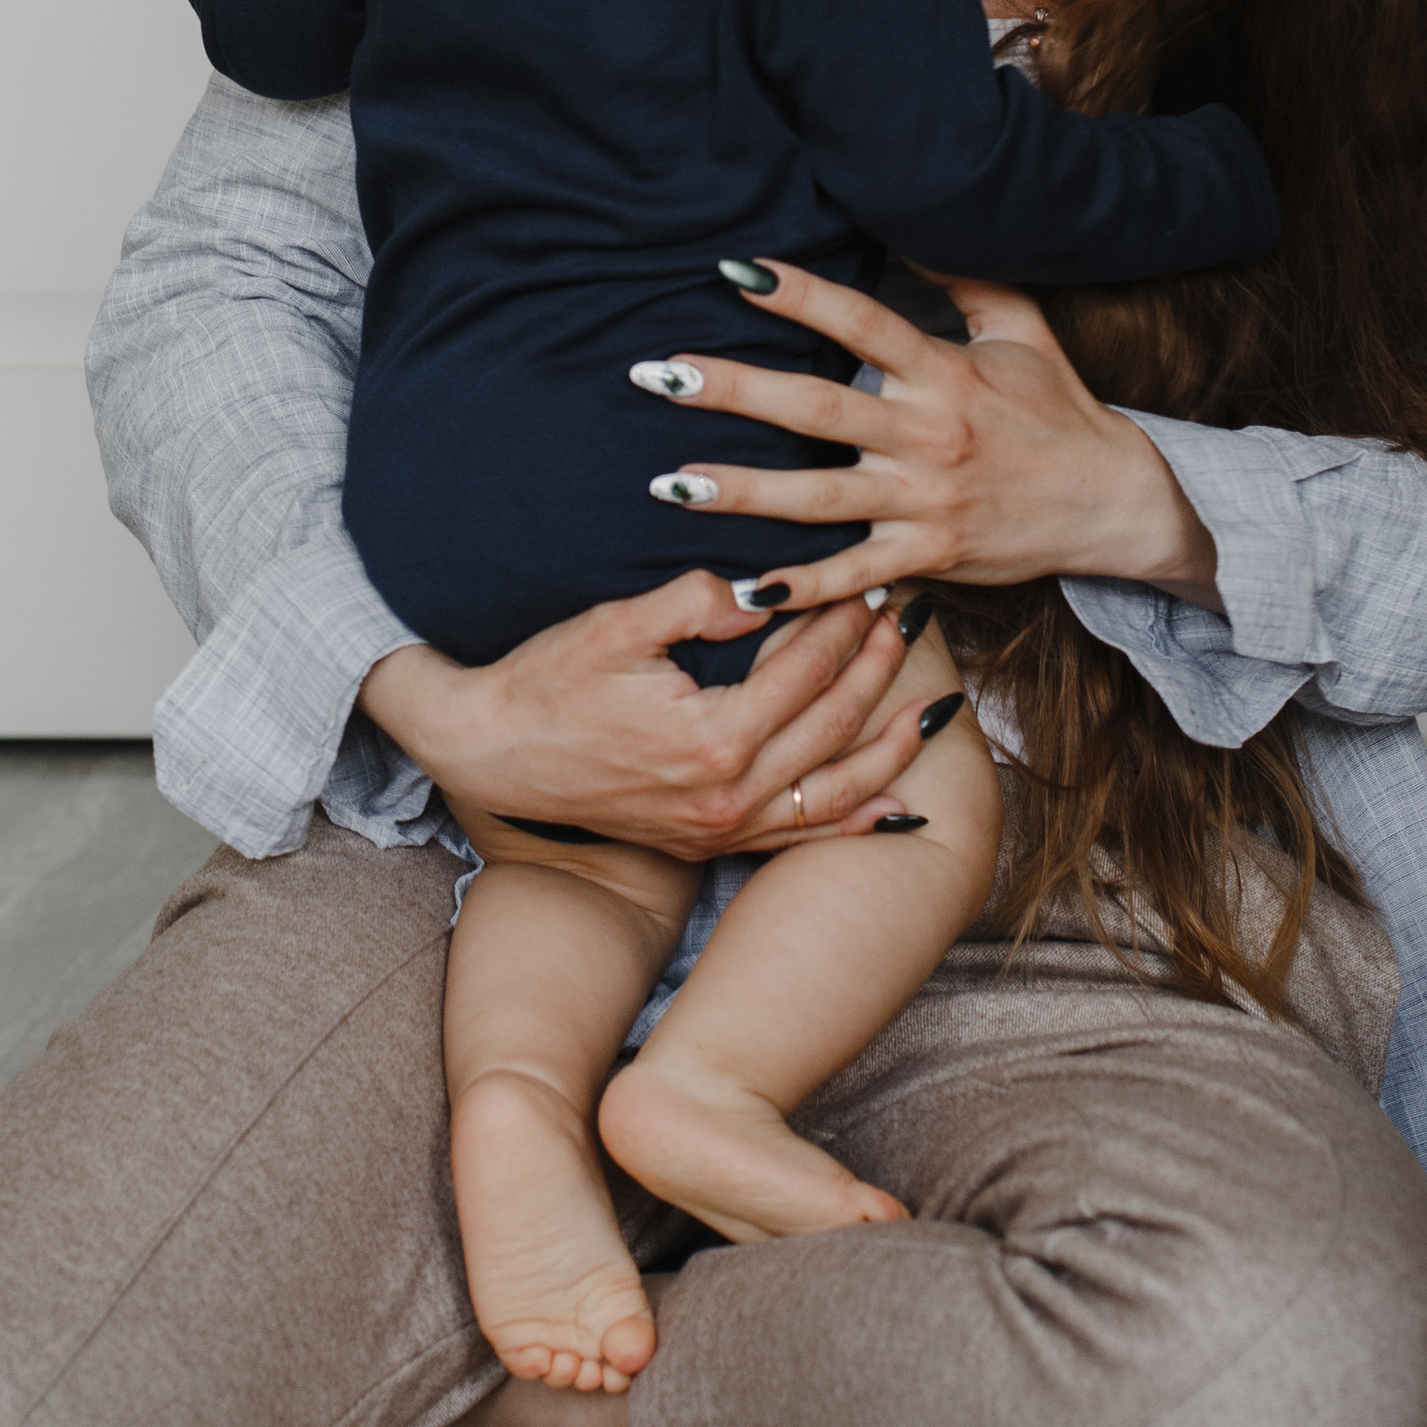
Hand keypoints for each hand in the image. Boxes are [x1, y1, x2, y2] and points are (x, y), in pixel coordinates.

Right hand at [359, 571, 943, 860]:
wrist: (488, 753)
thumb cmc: (545, 682)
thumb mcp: (615, 626)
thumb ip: (696, 603)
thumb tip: (766, 590)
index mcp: (710, 739)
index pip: (805, 671)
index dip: (843, 622)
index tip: (871, 580)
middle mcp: (726, 798)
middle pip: (832, 727)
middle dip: (879, 668)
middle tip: (913, 618)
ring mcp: (719, 830)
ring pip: (835, 793)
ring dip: (892, 748)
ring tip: (938, 708)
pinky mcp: (707, 846)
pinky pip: (802, 839)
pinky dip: (859, 823)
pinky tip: (902, 807)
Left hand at [641, 264, 1223, 611]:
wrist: (1114, 503)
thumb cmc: (1059, 410)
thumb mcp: (1021, 329)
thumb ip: (965, 275)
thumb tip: (914, 219)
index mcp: (945, 374)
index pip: (864, 322)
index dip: (802, 294)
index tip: (736, 271)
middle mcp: (929, 436)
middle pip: (818, 408)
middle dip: (735, 389)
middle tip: (661, 374)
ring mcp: (926, 503)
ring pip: (820, 498)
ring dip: (741, 492)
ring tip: (670, 481)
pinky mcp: (930, 558)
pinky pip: (856, 575)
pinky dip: (803, 588)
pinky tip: (743, 586)